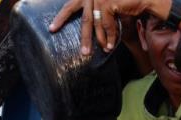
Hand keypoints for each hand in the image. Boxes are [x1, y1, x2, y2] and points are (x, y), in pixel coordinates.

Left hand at [50, 0, 168, 54]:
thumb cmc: (129, 0)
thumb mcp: (111, 5)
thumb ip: (101, 14)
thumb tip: (96, 32)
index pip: (71, 5)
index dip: (61, 17)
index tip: (51, 29)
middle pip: (84, 18)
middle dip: (84, 37)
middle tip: (84, 52)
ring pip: (95, 23)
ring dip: (101, 39)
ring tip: (104, 50)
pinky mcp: (107, 2)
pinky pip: (106, 24)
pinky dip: (110, 35)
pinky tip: (112, 43)